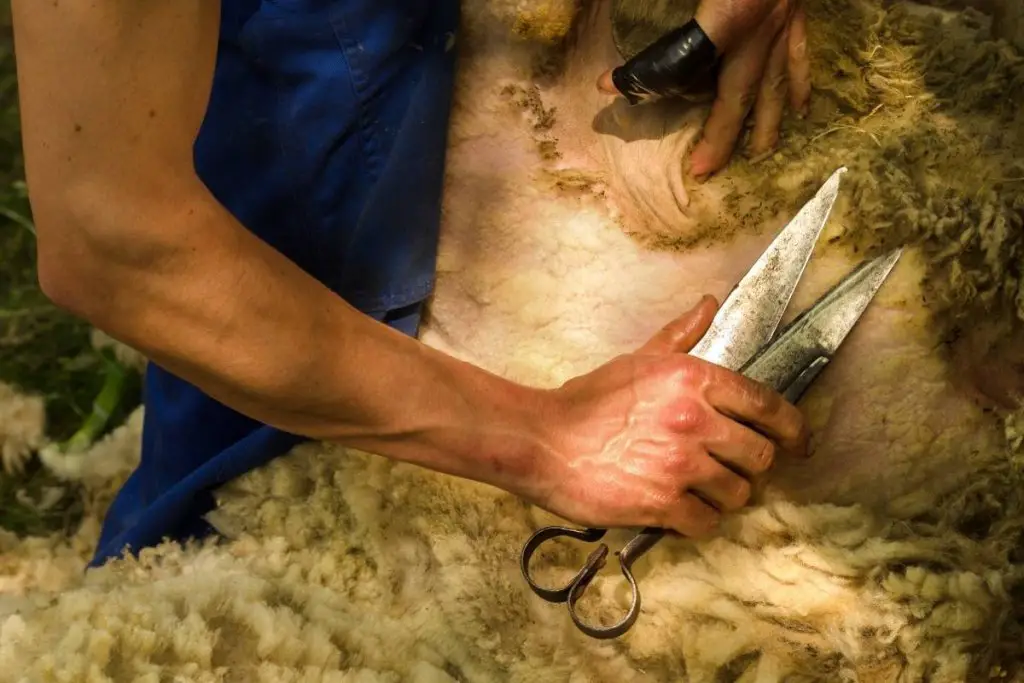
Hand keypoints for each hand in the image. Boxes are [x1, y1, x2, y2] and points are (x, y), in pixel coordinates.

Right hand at [535, 295, 808, 536]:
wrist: (542, 440)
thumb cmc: (587, 401)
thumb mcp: (638, 359)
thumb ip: (680, 335)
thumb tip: (708, 304)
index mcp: (693, 378)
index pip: (767, 405)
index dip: (793, 429)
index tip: (798, 442)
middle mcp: (694, 419)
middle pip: (760, 455)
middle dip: (752, 465)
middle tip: (734, 467)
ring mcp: (680, 463)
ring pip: (738, 492)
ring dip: (725, 495)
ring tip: (703, 490)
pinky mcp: (662, 502)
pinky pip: (707, 522)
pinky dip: (699, 521)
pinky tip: (682, 510)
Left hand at [598, 0, 811, 179]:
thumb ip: (676, 6)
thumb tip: (617, 7)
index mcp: (732, 12)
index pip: (680, 59)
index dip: (644, 78)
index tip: (605, 86)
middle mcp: (761, 26)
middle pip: (735, 95)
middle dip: (720, 136)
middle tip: (702, 171)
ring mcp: (784, 22)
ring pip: (774, 87)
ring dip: (764, 125)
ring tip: (758, 155)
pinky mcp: (799, 11)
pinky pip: (799, 57)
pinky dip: (798, 86)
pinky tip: (800, 108)